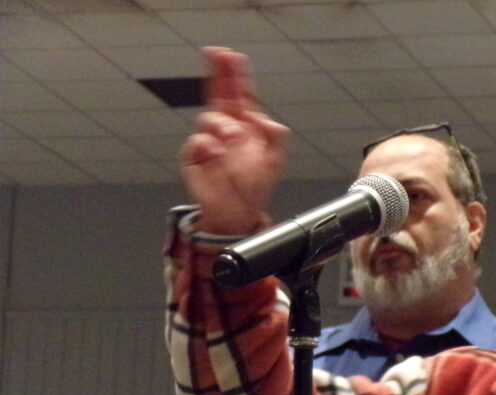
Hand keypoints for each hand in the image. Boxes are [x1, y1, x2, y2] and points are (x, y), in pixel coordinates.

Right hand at [179, 47, 289, 234]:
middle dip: (218, 73)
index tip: (232, 56)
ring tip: (234, 137)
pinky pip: (198, 143)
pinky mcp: (194, 156)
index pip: (242, 95)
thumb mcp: (275, 162)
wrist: (238, 213)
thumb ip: (276, 138)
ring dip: (223, 124)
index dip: (237, 75)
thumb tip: (266, 120)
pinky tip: (218, 155)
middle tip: (217, 55)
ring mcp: (208, 141)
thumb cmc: (255, 187)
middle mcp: (226, 128)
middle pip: (220, 94)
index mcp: (246, 126)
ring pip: (210, 118)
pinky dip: (209, 147)